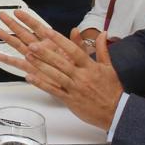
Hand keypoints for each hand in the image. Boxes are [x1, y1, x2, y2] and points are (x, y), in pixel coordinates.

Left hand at [0, 10, 123, 129]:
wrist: (117, 112)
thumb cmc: (112, 90)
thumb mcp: (109, 67)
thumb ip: (102, 49)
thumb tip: (102, 33)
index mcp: (90, 67)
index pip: (74, 50)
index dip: (60, 40)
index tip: (48, 32)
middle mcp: (81, 76)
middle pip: (61, 62)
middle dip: (46, 53)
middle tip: (33, 44)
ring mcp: (75, 89)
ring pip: (55, 75)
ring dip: (41, 66)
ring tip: (28, 56)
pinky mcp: (70, 100)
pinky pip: (53, 91)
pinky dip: (41, 84)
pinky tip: (30, 78)